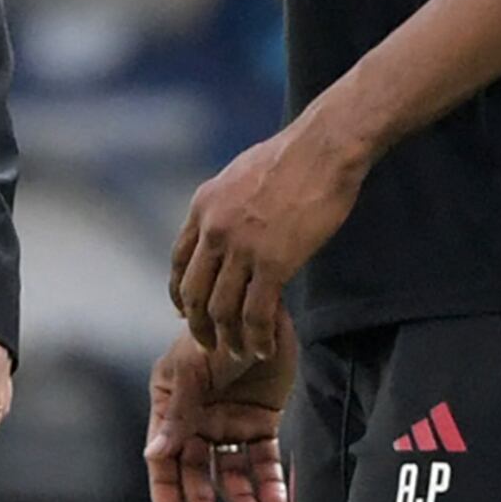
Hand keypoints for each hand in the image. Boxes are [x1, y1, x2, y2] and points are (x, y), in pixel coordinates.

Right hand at [144, 332, 293, 501]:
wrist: (265, 308)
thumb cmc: (217, 330)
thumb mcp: (192, 369)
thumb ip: (177, 414)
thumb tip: (154, 455)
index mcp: (171, 404)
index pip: (163, 454)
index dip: (165, 488)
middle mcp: (198, 420)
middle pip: (197, 471)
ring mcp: (230, 422)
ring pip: (232, 472)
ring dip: (242, 500)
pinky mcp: (262, 422)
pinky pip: (264, 460)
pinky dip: (270, 482)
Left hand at [170, 118, 368, 360]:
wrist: (322, 148)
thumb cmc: (292, 158)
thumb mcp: (239, 176)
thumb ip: (226, 207)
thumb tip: (226, 227)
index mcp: (203, 206)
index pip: (178, 261)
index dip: (180, 293)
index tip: (186, 313)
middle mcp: (213, 228)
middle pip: (193, 292)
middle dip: (198, 325)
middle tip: (209, 345)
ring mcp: (241, 247)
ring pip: (222, 309)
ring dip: (229, 338)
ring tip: (240, 353)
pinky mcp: (273, 262)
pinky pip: (256, 313)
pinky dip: (257, 336)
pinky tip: (264, 348)